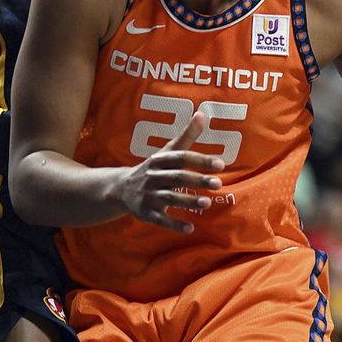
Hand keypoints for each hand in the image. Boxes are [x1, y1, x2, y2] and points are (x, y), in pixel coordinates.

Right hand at [117, 112, 224, 233]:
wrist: (120, 188)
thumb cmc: (154, 168)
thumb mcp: (167, 151)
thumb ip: (186, 135)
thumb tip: (203, 113)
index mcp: (160, 160)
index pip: (181, 158)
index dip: (200, 160)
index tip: (221, 164)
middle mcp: (153, 177)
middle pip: (177, 177)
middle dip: (197, 180)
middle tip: (218, 184)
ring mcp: (148, 196)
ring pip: (169, 198)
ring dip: (188, 200)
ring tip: (207, 203)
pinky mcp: (145, 213)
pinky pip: (160, 219)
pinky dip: (174, 224)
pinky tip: (190, 228)